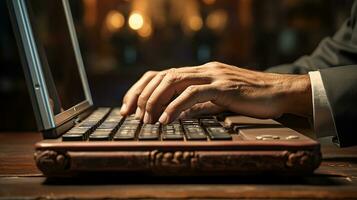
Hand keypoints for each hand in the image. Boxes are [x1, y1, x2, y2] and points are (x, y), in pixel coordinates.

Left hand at [120, 62, 311, 123]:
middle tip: (130, 113)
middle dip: (141, 94)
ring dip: (155, 100)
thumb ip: (199, 104)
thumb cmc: (251, 98)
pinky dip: (176, 106)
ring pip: (174, 81)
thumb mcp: (220, 100)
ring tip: (146, 119)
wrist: (280, 92)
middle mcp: (204, 69)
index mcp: (201, 72)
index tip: (129, 106)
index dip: (143, 88)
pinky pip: (193, 93)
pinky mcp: (224, 86)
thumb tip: (179, 114)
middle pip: (163, 75)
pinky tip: (166, 120)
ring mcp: (214, 75)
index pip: (163, 74)